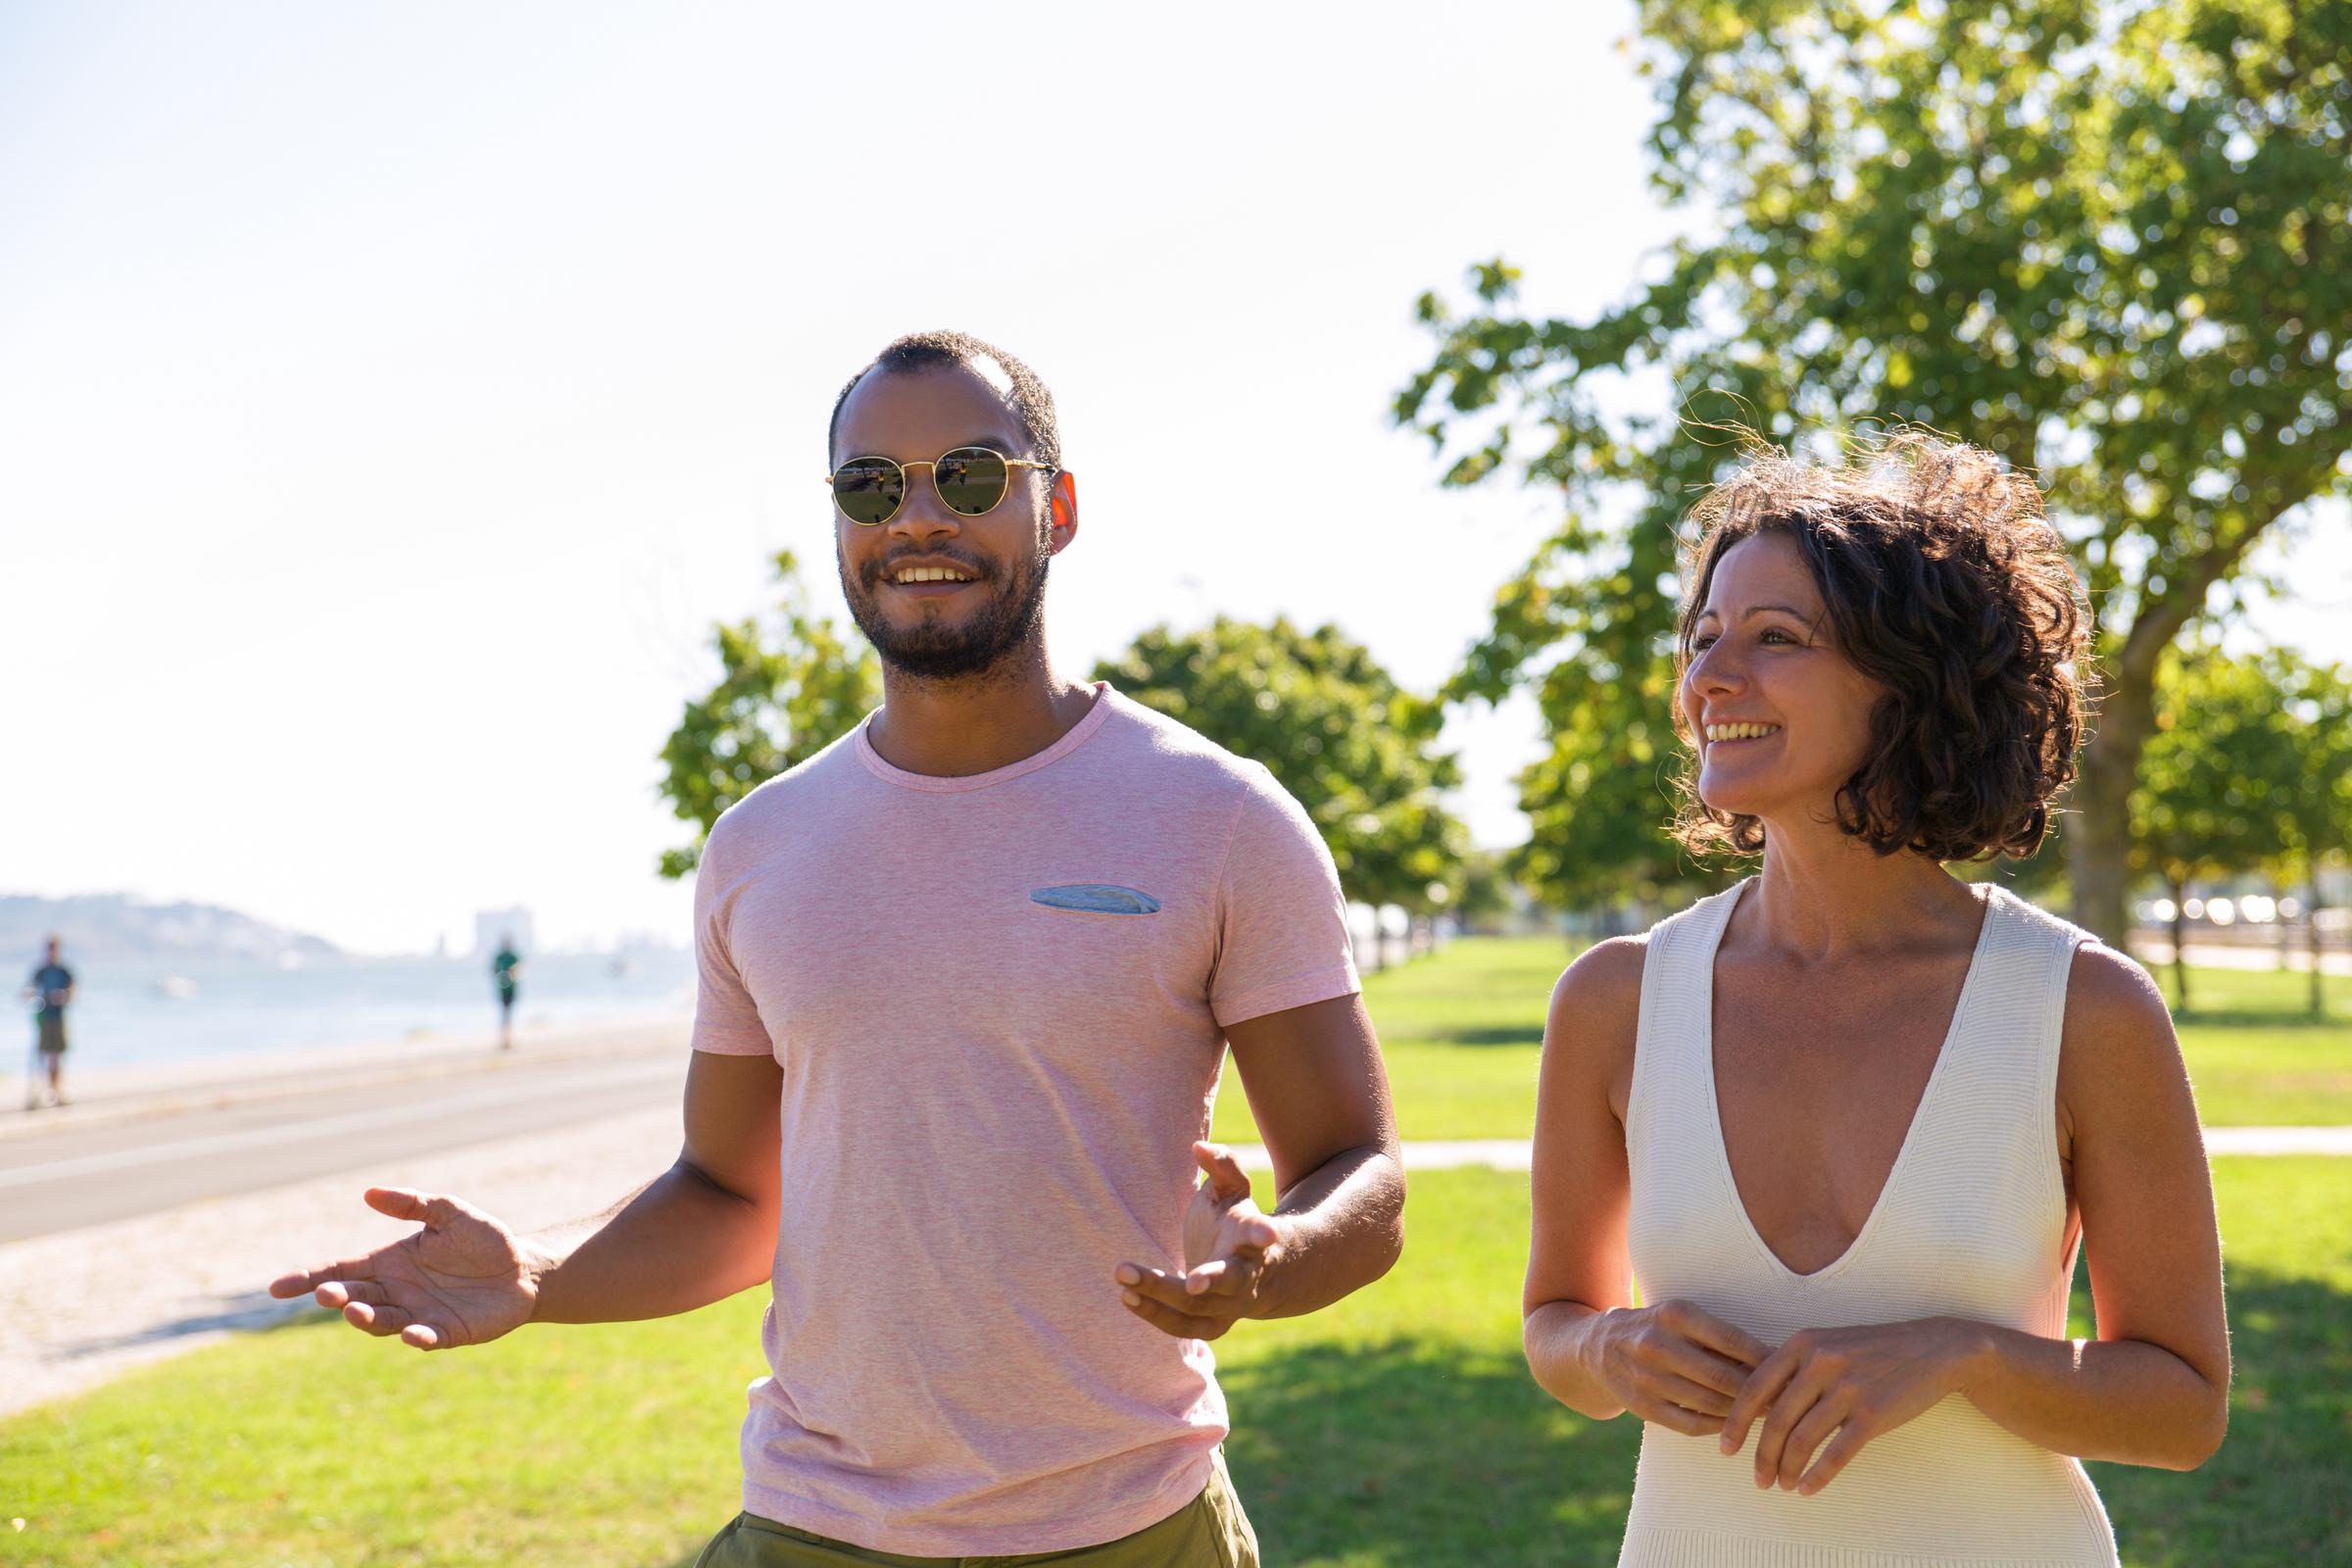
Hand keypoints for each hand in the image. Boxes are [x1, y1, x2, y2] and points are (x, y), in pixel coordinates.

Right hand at [266, 1187, 542, 1350]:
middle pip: (355, 1297)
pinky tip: (413, 1333)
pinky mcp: (446, 1332)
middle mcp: (397, 1292)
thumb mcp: (449, 1213)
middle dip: (338, 1297)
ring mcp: (418, 1314)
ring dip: (366, 1319)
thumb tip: (369, 1193)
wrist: (525, 1268)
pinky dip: (417, 1337)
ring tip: (355, 1311)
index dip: (308, 1279)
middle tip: (328, 1294)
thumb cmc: (484, 1239)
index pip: (340, 1271)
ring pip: (381, 1321)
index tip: (277, 1288)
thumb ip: (412, 1204)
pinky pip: (425, 1338)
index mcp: (390, 1263)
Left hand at [1115, 1142, 1281, 1340]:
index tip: (1267, 1233)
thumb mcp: (1232, 1190)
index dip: (1262, 1232)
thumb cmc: (1232, 1221)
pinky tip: (1128, 1296)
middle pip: (1231, 1280)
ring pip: (1197, 1307)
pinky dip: (1155, 1314)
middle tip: (1190, 1282)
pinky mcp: (1212, 1325)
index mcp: (1251, 1238)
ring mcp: (1231, 1305)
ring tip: (1123, 1275)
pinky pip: (1183, 1327)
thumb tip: (1199, 1146)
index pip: (1259, 1233)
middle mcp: (1246, 1275)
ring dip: (1160, 1294)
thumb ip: (1222, 1166)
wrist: (1252, 1272)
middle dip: (1211, 1280)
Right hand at [1591, 1299, 1769, 1436]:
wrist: (1598, 1346)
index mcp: (1675, 1314)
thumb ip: (1719, 1337)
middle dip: (1759, 1393)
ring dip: (1742, 1413)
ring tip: (1765, 1415)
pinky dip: (1717, 1426)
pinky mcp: (1641, 1406)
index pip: (1732, 1340)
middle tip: (1785, 1400)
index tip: (1789, 1370)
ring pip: (1710, 1404)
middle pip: (1723, 1377)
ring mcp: (1647, 1378)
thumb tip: (1772, 1361)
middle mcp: (1658, 1345)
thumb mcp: (1682, 1316)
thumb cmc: (1656, 1328)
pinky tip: (1731, 1423)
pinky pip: (1690, 1424)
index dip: (1765, 1359)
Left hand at [1718, 1317, 1984, 1494]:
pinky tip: (1808, 1489)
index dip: (1736, 1424)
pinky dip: (1818, 1476)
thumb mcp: (1825, 1345)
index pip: (1754, 1389)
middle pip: (1776, 1421)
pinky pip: (1837, 1454)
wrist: (1932, 1349)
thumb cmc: (1869, 1352)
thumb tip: (1753, 1411)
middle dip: (1762, 1457)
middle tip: (1758, 1480)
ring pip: (1803, 1440)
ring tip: (1783, 1485)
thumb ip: (1791, 1371)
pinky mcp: (1874, 1413)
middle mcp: (1821, 1363)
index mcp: (1801, 1344)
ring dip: (1788, 1470)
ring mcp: (1848, 1388)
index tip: (1726, 1450)